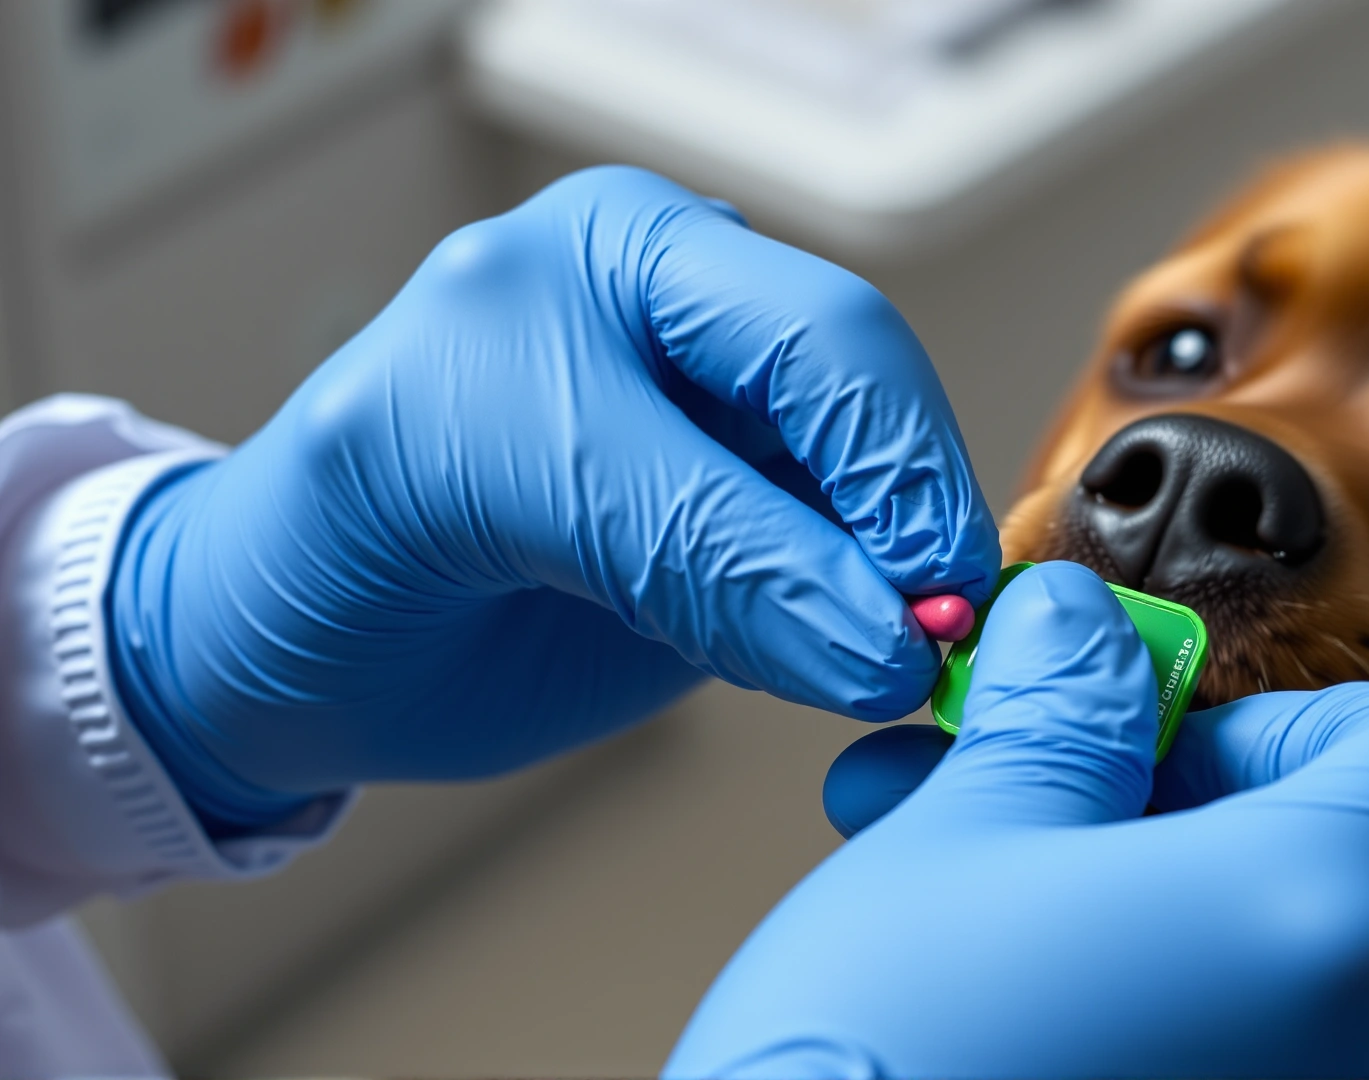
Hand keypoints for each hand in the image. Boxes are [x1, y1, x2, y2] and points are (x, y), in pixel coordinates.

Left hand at [106, 166, 998, 828]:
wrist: (294, 640)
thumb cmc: (342, 532)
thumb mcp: (505, 498)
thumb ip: (709, 563)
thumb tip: (888, 646)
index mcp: (628, 252)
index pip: (811, 338)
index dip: (886, 468)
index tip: (918, 604)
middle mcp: (698, 321)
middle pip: (865, 394)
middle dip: (904, 519)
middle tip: (929, 640)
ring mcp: (726, 422)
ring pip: (870, 485)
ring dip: (891, 582)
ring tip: (882, 663)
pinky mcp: (741, 522)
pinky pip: (842, 563)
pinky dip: (857, 624)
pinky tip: (838, 661)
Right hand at [667, 561, 1368, 1078]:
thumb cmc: (880, 1066)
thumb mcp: (960, 836)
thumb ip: (1062, 708)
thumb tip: (1085, 626)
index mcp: (1337, 925)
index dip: (1298, 723)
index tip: (1162, 742)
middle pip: (1351, 872)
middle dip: (1179, 818)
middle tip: (1027, 798)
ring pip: (1282, 984)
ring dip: (1141, 916)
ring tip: (969, 900)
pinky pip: (1255, 1071)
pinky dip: (1159, 1022)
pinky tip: (1010, 1003)